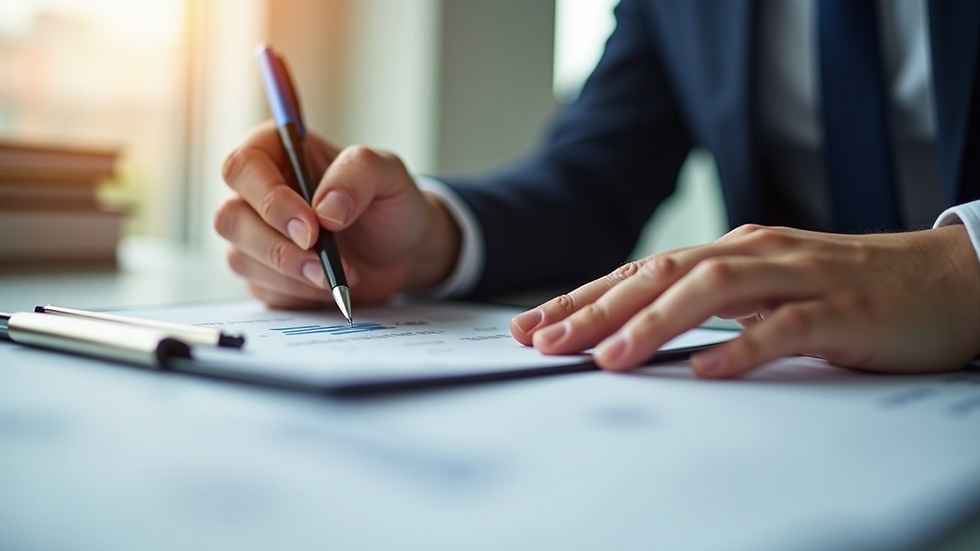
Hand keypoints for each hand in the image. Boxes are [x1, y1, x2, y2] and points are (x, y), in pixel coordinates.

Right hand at [216, 121, 460, 308]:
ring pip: (240, 258)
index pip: (243, 167)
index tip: (311, 227)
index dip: (269, 199)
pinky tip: (329, 285)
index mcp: (276, 151)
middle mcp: (256, 192)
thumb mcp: (389, 174)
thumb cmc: (389, 203)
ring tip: (339, 275)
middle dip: (278, 247)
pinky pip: (262, 289)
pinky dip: (298, 293)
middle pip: (230, 218)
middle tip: (324, 262)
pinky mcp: (263, 274)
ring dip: (291, 274)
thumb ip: (359, 174)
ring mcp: (254, 235)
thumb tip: (325, 208)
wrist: (402, 251)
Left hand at [510, 224, 979, 377]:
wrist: (946, 280)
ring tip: (609, 357)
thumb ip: (709, 307)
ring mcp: (799, 278)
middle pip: (662, 274)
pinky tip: (705, 370)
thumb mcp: (765, 293)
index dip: (584, 297)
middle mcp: (755, 255)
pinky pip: (785, 328)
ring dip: (655, 323)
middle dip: (598, 309)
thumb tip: (635, 334)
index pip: (642, 272)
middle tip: (547, 342)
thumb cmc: (847, 290)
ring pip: (714, 290)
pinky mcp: (841, 311)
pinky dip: (742, 347)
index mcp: (731, 252)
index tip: (534, 326)